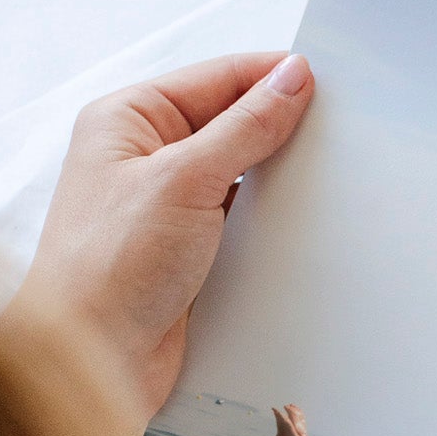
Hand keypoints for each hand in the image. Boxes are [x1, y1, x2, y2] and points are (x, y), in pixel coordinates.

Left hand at [12, 52, 314, 423]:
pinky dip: (273, 218)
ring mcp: (168, 202)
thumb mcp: (185, 179)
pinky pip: (243, 217)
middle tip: (343, 133)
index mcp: (129, 118)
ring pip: (242, 172)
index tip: (332, 86)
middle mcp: (145, 154)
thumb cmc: (112, 264)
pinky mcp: (189, 247)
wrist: (93, 359)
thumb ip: (245, 126)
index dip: (274, 77)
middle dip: (283, 128)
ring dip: (280, 177)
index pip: (218, 78)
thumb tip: (293, 76)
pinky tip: (305, 221)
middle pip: (232, 122)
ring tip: (332, 176)